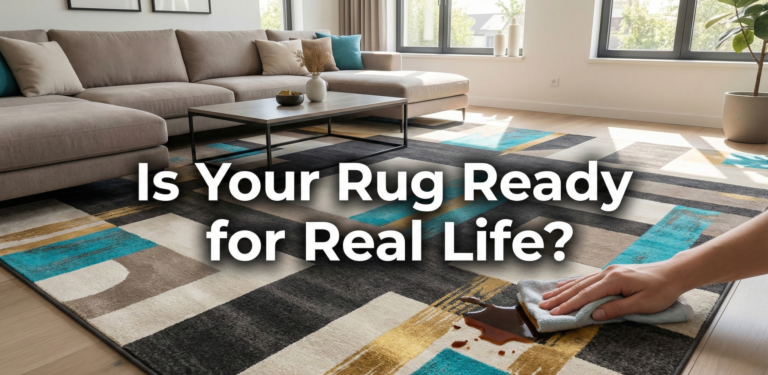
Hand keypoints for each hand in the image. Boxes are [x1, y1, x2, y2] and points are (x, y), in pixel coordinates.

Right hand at [537, 263, 685, 320]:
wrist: (674, 273)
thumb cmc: (661, 289)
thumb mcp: (642, 304)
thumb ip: (617, 308)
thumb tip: (595, 314)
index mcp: (614, 279)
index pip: (586, 295)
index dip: (569, 305)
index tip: (555, 313)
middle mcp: (608, 272)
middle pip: (579, 287)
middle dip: (559, 298)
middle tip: (543, 306)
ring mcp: (609, 271)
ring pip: (581, 282)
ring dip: (563, 290)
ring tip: (547, 296)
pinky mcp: (612, 272)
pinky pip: (588, 279)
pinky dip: (574, 283)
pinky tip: (565, 286)